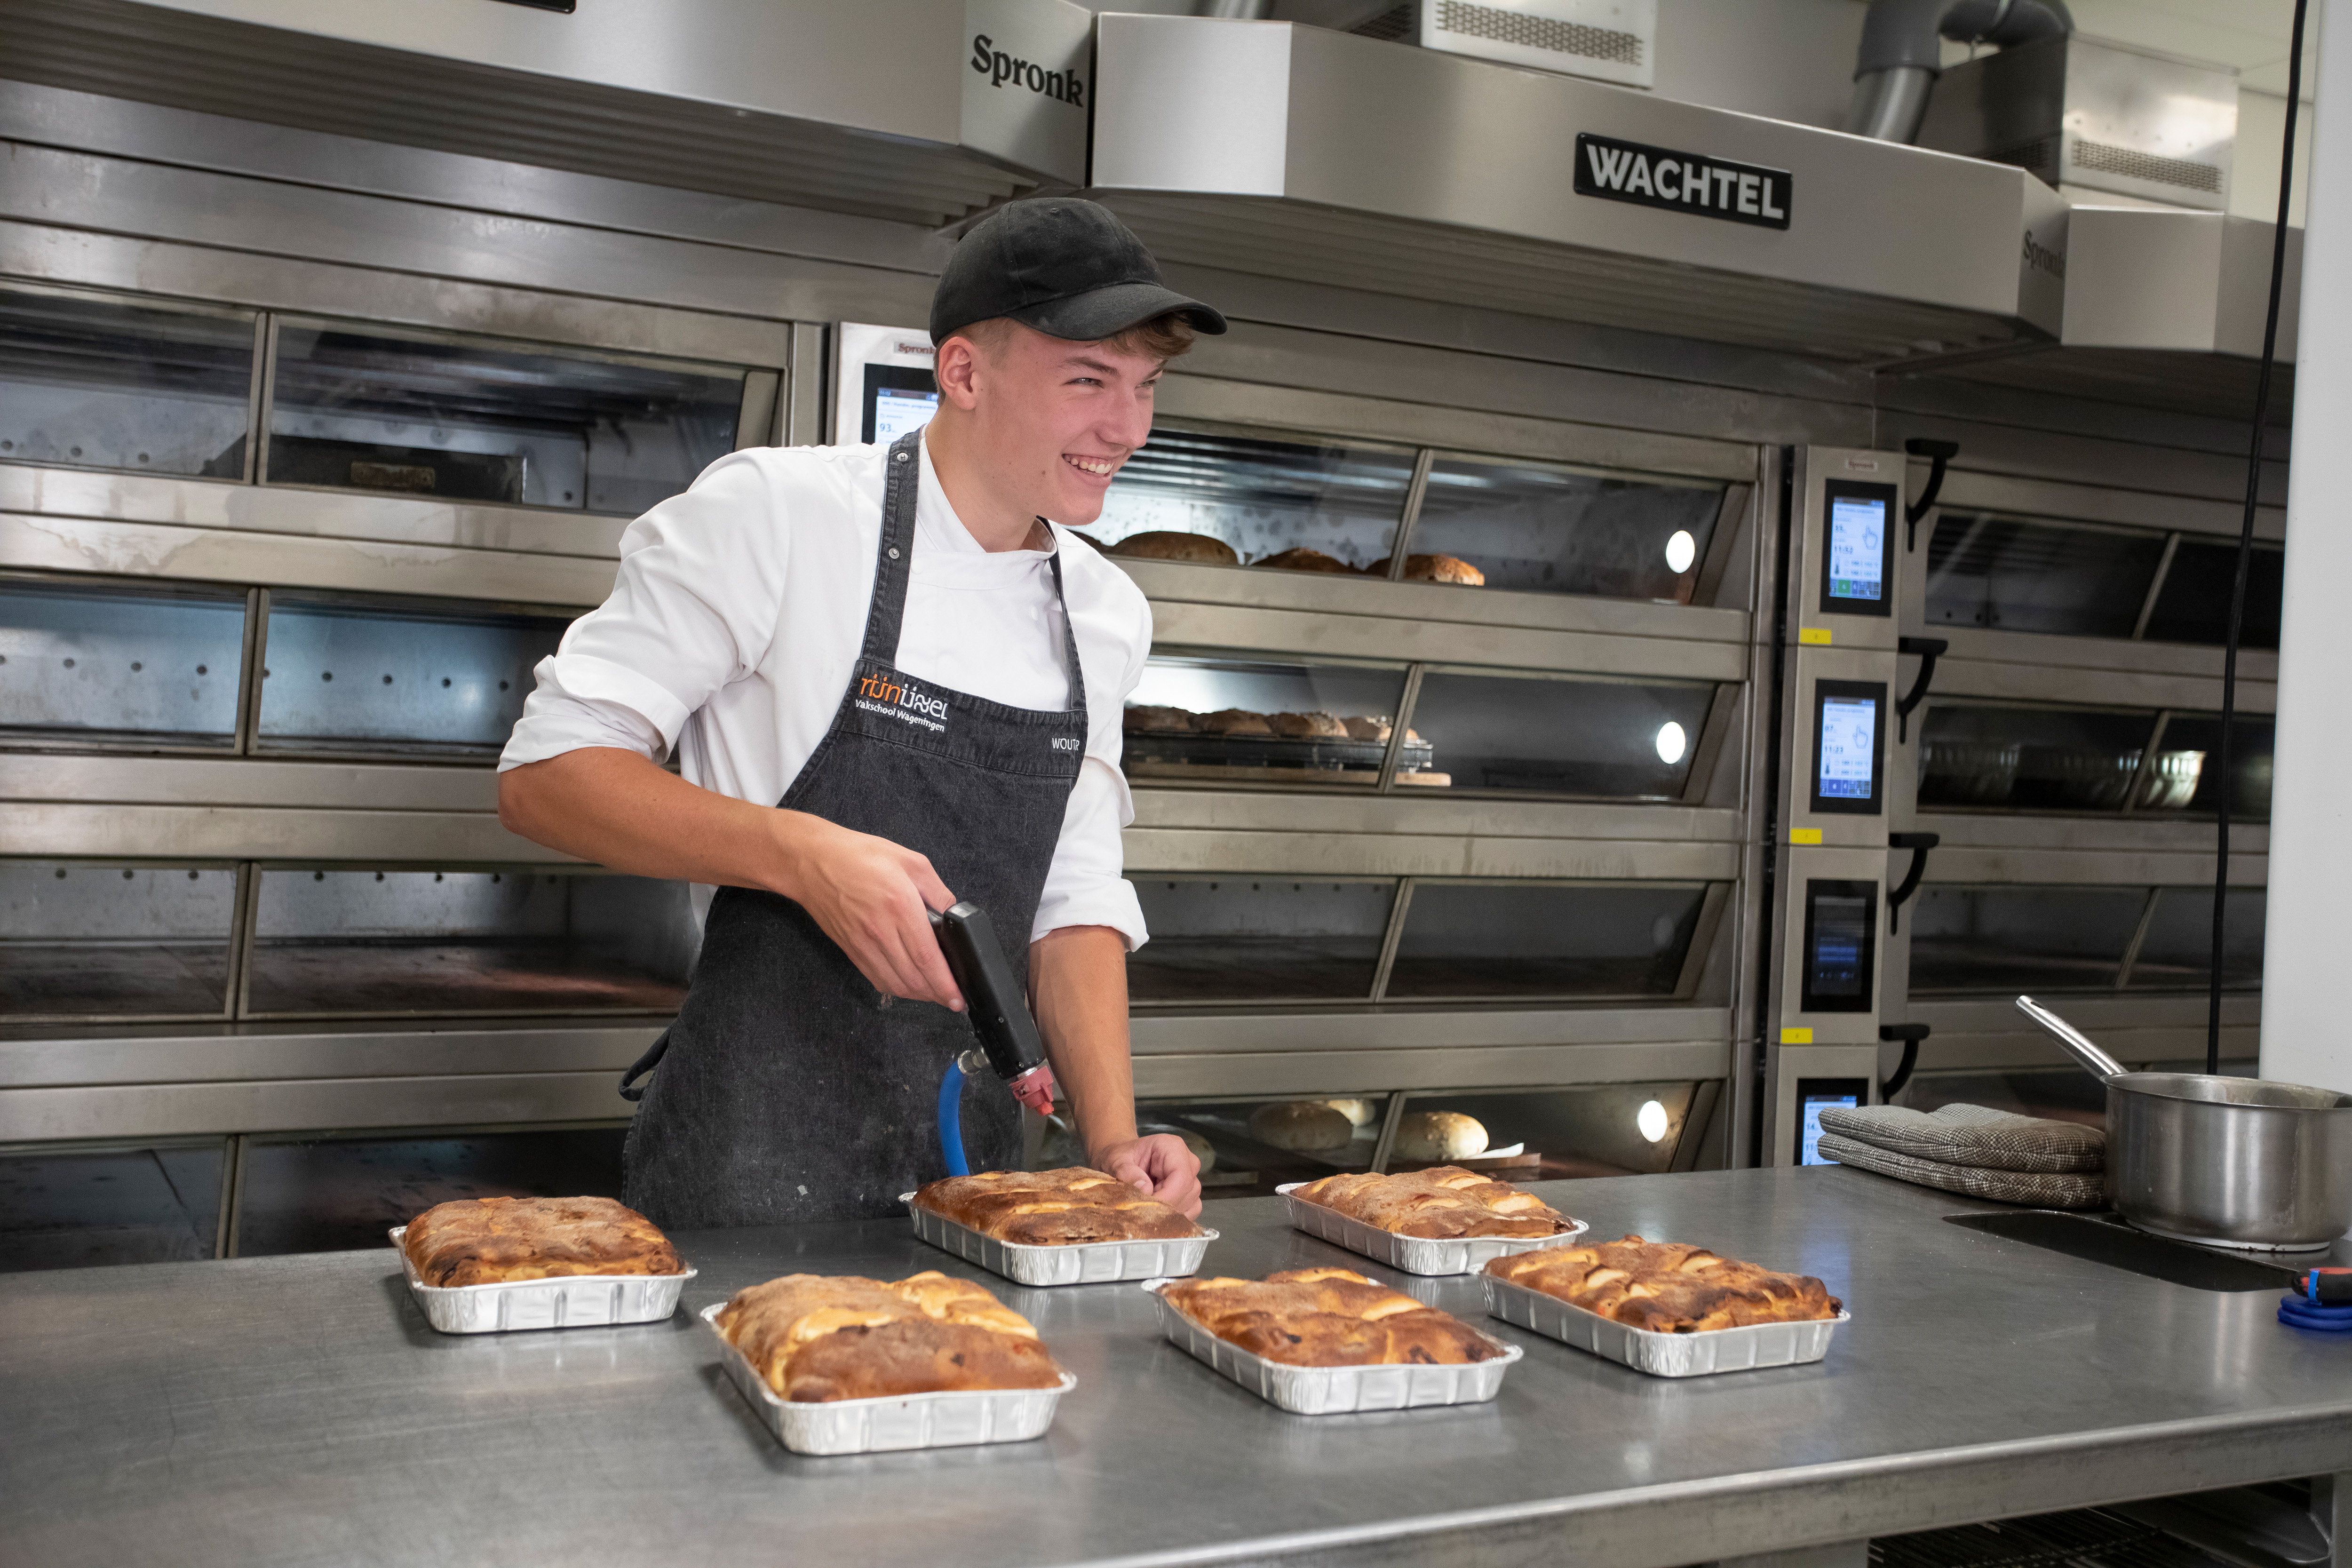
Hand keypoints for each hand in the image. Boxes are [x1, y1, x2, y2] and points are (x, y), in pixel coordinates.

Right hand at [770, 811, 961, 1008]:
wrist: (812, 862)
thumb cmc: (859, 856)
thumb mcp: (911, 861)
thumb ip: (938, 890)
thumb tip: (953, 914)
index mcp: (900, 907)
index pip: (927, 958)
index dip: (945, 984)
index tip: (958, 998)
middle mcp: (880, 931)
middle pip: (913, 978)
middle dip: (937, 995)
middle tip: (952, 998)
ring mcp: (863, 944)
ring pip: (895, 984)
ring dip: (918, 995)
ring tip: (935, 993)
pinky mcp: (851, 950)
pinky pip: (877, 979)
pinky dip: (896, 988)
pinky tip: (908, 984)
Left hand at [1095, 1134, 1201, 1217]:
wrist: (1125, 1160)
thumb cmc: (1122, 1157)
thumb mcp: (1117, 1161)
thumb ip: (1127, 1173)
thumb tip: (1145, 1190)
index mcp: (1172, 1147)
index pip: (1181, 1176)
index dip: (1166, 1197)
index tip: (1146, 1207)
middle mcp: (1187, 1161)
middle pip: (1187, 1191)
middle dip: (1165, 1206)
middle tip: (1141, 1208)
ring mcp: (1192, 1177)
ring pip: (1192, 1203)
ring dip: (1169, 1212)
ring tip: (1147, 1205)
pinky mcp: (1190, 1192)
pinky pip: (1191, 1210)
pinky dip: (1174, 1216)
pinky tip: (1156, 1210)